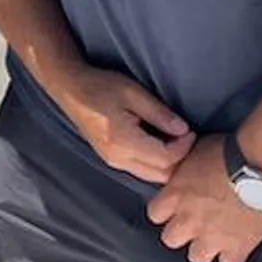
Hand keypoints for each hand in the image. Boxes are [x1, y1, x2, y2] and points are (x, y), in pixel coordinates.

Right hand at [48, 62, 193, 184]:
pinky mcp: (111, 158)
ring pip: (152, 176)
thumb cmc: (100, 86)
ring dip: (168, 163)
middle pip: (161, 174)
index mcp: (123, 142)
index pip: (166, 158)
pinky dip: (156, 163)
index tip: (191, 130)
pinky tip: (161, 144)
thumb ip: (159, 113)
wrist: (70, 88)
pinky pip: (142, 170)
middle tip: (188, 138)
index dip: (184, 147)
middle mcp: (118, 158)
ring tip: (176, 141)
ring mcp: (113, 161)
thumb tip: (183, 130)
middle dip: (180, 159)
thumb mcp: (133, 92)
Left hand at [146, 133, 261, 261]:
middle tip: (196, 223)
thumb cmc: (226, 150)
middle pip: (171, 239)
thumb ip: (182, 172)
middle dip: (181, 233)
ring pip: (197, 258)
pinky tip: (237, 247)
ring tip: (216, 238)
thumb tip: (180, 172)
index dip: (165, 211)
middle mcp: (188, 220)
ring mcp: (212, 236)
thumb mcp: (193, 153)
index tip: (176, 208)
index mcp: (175, 196)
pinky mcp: (237, 247)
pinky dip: (232, 257)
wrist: (258, 162)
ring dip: (205, 249)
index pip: (155, 214)